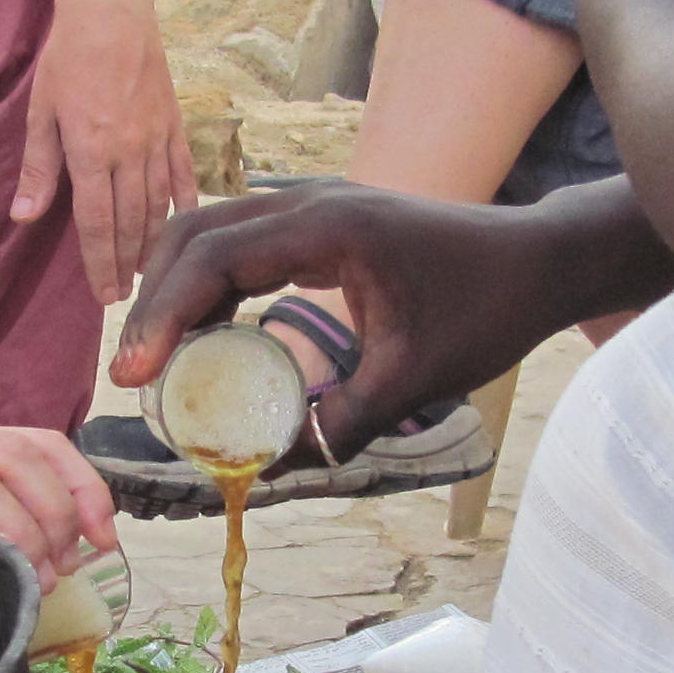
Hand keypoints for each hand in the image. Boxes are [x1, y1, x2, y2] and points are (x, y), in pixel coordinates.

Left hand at [13, 0, 196, 302]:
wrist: (112, 8)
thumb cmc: (67, 56)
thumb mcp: (40, 110)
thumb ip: (38, 168)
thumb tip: (24, 217)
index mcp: (91, 150)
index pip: (97, 223)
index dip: (99, 263)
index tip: (103, 295)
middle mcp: (129, 151)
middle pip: (129, 223)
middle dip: (125, 264)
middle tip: (123, 298)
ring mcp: (156, 138)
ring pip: (158, 205)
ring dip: (151, 242)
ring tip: (146, 272)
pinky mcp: (175, 123)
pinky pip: (183, 174)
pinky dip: (183, 205)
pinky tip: (180, 227)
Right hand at [114, 182, 625, 459]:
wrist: (539, 261)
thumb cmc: (488, 310)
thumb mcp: (416, 378)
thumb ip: (343, 422)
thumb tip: (271, 470)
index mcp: (329, 228)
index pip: (215, 258)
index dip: (165, 315)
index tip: (136, 374)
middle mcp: (310, 202)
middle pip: (193, 232)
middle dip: (153, 299)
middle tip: (134, 373)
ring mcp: (313, 204)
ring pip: (210, 229)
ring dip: (174, 287)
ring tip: (159, 360)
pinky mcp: (320, 221)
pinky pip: (240, 240)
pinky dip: (207, 282)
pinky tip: (205, 335)